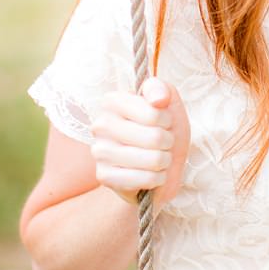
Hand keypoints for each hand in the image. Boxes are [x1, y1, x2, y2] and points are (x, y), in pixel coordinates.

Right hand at [88, 77, 190, 209]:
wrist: (163, 163)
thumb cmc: (164, 129)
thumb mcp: (168, 102)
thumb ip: (160, 90)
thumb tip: (157, 99)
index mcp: (113, 102)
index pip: (153, 113)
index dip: (167, 120)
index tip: (163, 121)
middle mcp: (101, 125)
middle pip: (154, 138)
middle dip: (167, 142)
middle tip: (162, 142)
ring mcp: (99, 151)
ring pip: (152, 159)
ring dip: (163, 161)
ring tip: (158, 157)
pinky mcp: (104, 176)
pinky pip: (143, 179)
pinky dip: (156, 178)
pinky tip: (151, 173)